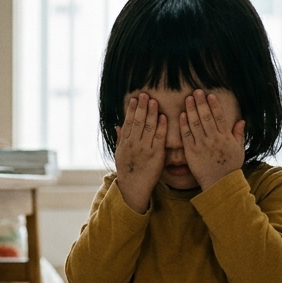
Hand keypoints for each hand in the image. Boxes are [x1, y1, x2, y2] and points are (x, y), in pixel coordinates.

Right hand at [114, 95, 165, 213]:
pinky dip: (161, 127)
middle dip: (141, 107)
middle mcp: (134, 144)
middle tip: (145, 94)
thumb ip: (120, 138)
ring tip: (154, 101)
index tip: (134, 99)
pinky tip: (163, 117)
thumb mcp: (119, 154)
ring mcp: (145, 149)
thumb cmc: (127, 170)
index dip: (131, 110)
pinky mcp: (156, 155)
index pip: (128, 122)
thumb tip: (117, 125)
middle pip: (138, 122)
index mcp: (125, 143)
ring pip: (148, 127)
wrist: (134, 187)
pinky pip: (159, 138)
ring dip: (151, 113)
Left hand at [179, 90, 245, 190]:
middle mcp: (213, 139)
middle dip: (201, 103)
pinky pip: (187, 136)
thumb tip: (241, 120)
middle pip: (206, 117)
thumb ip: (238, 134)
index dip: (214, 105)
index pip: (219, 117)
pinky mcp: (191, 152)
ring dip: (191, 110)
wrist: (220, 184)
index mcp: (225, 137)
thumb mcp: (238, 150)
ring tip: (188, 98)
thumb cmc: (230, 167)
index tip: (210, 95)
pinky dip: (184, 125)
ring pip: (195, 124)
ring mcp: (202, 145)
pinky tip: (181, 115)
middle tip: (196, 91)